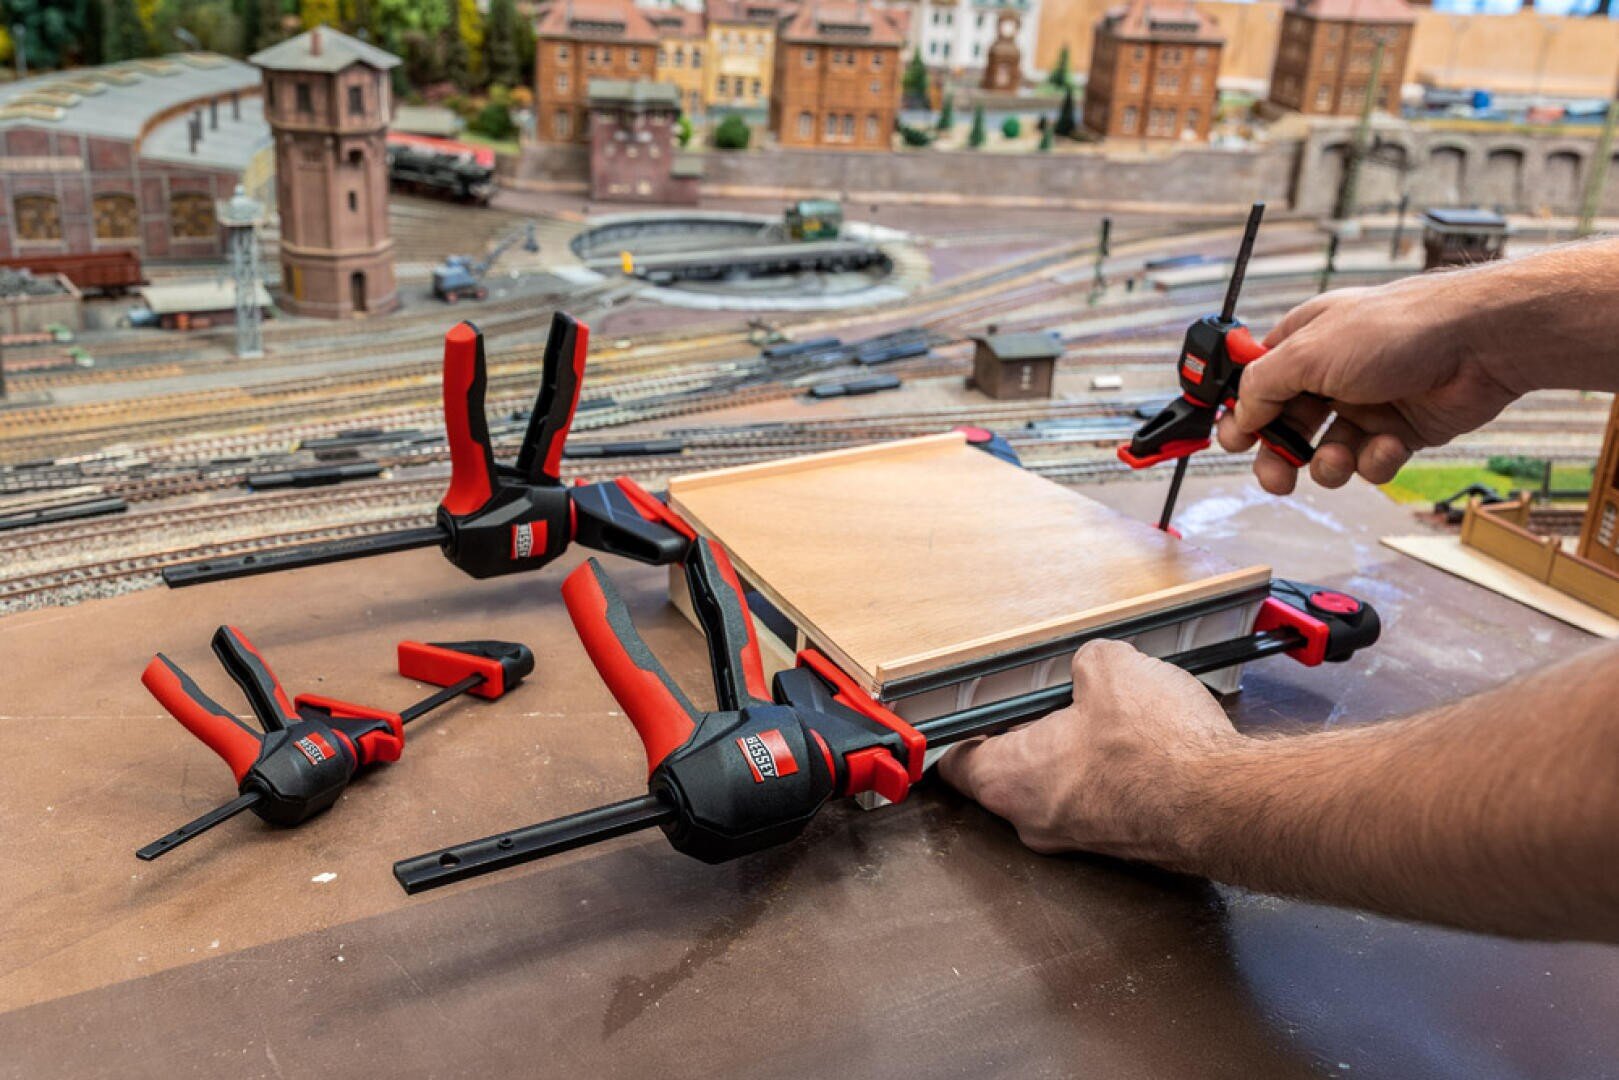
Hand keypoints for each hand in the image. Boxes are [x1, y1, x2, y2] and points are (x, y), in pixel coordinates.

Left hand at [936, 639, 1239, 865]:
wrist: (1223, 804)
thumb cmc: (1157, 749)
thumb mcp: (1110, 668)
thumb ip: (1083, 663)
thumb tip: (1091, 667)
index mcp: (1009, 779)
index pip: (957, 763)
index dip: (964, 730)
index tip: (973, 710)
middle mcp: (1034, 821)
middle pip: (1010, 771)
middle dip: (1032, 732)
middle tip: (1057, 698)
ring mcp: (1076, 838)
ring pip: (1057, 786)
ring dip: (1076, 752)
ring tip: (1109, 715)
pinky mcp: (1119, 842)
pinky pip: (1097, 799)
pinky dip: (1110, 773)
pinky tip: (1140, 743)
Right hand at [1216, 275, 1523, 494]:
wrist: (1478, 345)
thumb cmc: (1396, 330)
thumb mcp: (1309, 352)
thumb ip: (1263, 384)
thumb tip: (1241, 414)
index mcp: (1304, 343)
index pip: (1256, 381)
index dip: (1242, 411)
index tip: (1234, 439)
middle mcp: (1331, 374)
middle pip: (1286, 426)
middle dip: (1278, 456)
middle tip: (1275, 477)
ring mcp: (1365, 404)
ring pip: (1326, 452)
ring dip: (1328, 464)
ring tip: (1338, 461)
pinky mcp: (1398, 431)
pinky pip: (1370, 461)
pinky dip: (1375, 460)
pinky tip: (1388, 445)